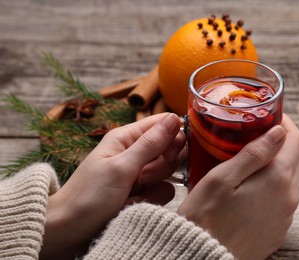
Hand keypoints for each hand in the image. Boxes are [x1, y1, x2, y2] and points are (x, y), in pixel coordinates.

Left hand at [40, 113, 185, 259]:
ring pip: (168, 172)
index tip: (168, 155)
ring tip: (130, 195)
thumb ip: (150, 144)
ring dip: (153, 186)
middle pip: (170, 149)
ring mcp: (140, 174)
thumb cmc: (88, 196)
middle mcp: (135, 152)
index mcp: (127, 138)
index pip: (163, 124)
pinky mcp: (142, 192)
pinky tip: (132, 205)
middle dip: (162, 166)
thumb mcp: (120, 167)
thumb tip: (174, 118)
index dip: (173, 137)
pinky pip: (163, 191)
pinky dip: (150, 200)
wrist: (69, 232)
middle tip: (142, 177)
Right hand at [177, 114, 298, 259]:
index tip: (270, 115)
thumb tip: (278, 132)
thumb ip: (253, 153)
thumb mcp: (222, 178)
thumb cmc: (205, 217)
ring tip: (255, 155)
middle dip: (286, 139)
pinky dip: (277, 182)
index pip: (296, 139)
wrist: (202, 257)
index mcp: (277, 180)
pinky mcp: (278, 228)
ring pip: (294, 177)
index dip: (285, 122)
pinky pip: (286, 197)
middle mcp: (289, 198)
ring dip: (282, 160)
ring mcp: (286, 215)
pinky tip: (255, 183)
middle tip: (262, 131)